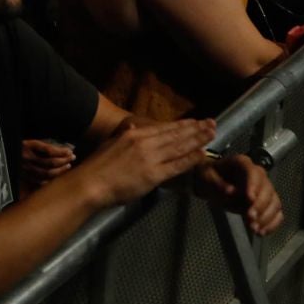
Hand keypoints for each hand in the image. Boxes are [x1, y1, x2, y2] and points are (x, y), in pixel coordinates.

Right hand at [21, 138, 76, 190]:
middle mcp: (25, 158)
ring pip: (46, 174)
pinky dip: (51, 180)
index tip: (70, 151)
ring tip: (67, 167)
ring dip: (59, 171)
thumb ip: (43, 143)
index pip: (48, 150)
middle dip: (63, 161)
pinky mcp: (23, 177)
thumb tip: (62, 147)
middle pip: (49, 163)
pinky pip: (40, 182)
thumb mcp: (27, 139)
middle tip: (72, 159)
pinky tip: (57, 178)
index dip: (61, 151)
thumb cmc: (14, 144)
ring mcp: (24, 169)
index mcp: (26, 145)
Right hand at [77, 118, 215, 209]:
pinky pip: (176, 165)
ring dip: (198, 140)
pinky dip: (190, 159)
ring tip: (212, 134)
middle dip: (196, 129)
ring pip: (179, 147)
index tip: (196, 121)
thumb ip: (125, 135)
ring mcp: (150, 158)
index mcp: (134, 134)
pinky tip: (202, 154)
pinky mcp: (153, 175)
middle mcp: (145, 142)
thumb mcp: (112, 143)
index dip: (182, 124)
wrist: (91, 182)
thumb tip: (133, 126)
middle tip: (212, 123)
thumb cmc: (98, 165)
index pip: (164, 128)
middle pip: (176, 135)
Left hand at [193, 154, 282, 235]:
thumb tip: (231, 192)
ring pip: (274, 202)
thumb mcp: (205, 176)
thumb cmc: (209, 176)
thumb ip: (217, 183)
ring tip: (254, 228)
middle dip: (260, 205)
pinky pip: (276, 213)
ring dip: (266, 217)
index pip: (253, 172)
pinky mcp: (266, 203)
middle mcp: (257, 174)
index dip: (254, 185)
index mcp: (242, 163)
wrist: (211, 184)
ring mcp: (264, 189)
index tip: (250, 199)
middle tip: (250, 218)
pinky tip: (262, 231)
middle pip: (267, 189)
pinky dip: (271, 224)